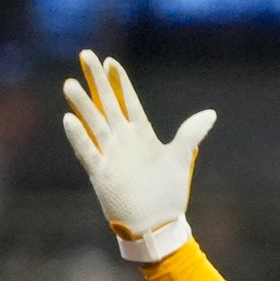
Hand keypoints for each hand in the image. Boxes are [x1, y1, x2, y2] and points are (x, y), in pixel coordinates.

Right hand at [63, 49, 216, 262]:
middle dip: (97, 81)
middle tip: (86, 55)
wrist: (157, 225)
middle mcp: (123, 142)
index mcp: (142, 136)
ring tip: (70, 84)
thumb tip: (211, 113)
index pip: (128, 102)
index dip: (120, 82)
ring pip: (94, 124)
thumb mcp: (180, 159)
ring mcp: (110, 156)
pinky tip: (69, 120)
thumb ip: (190, 134)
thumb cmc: (169, 194)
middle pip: (107, 105)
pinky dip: (79, 138)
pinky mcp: (100, 174)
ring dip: (83, 105)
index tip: (110, 61)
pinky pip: (87, 152)